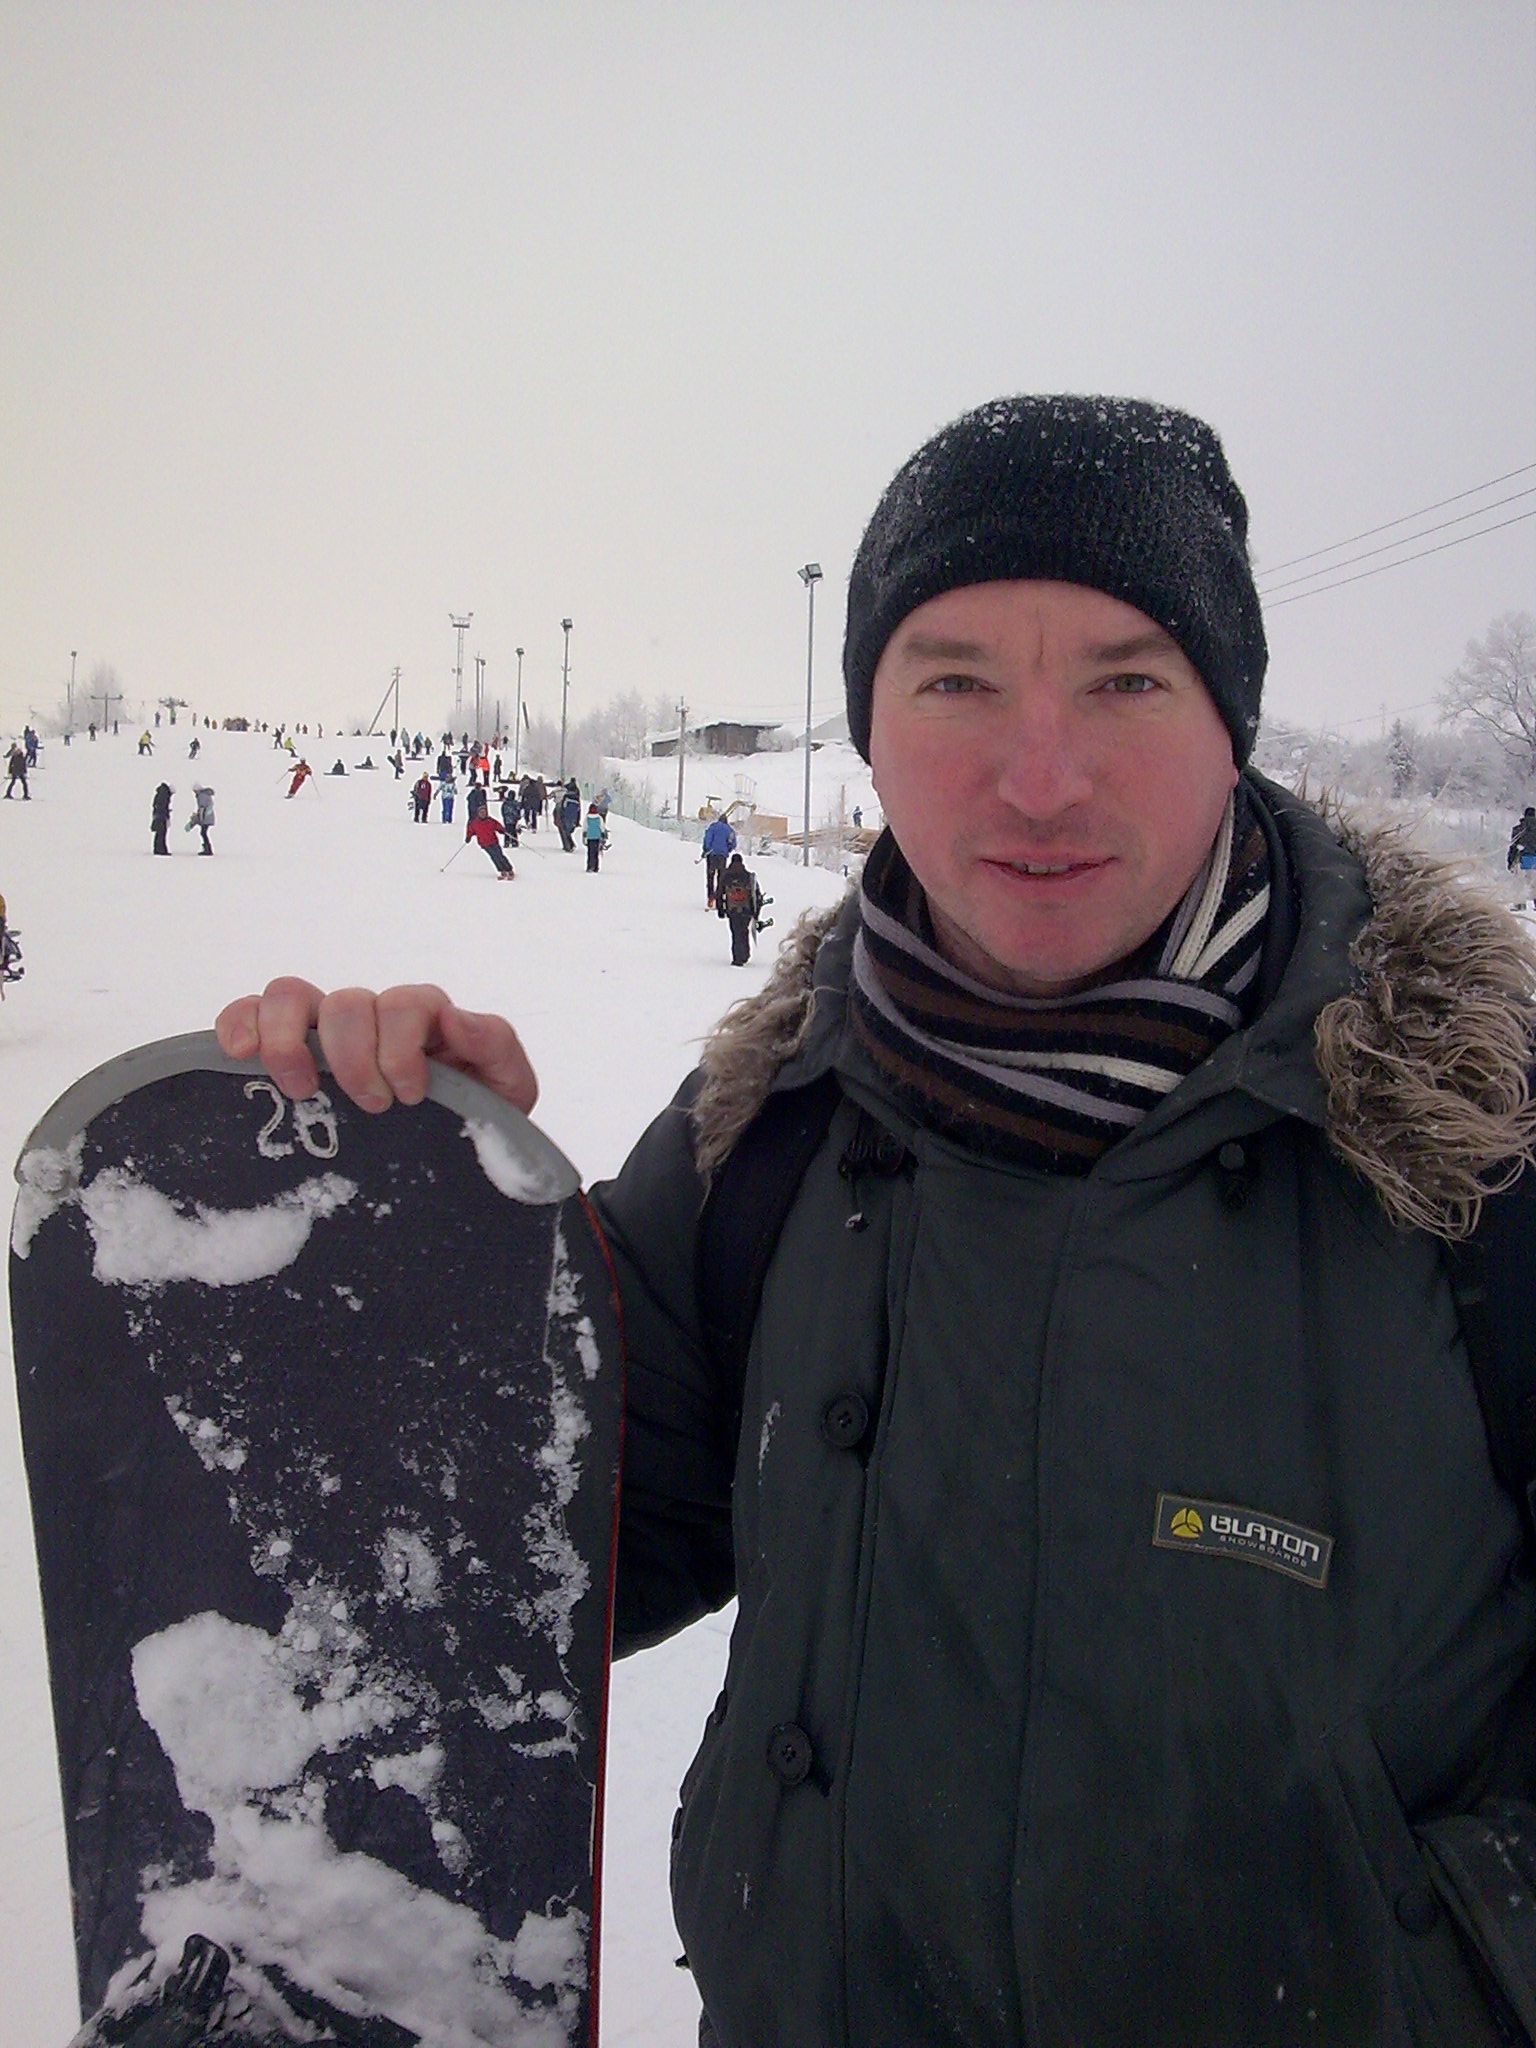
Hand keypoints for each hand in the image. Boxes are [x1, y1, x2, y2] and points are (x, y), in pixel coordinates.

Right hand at [215, 977, 538, 1115]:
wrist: (449, 1166)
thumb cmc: (475, 1126)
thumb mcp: (507, 1091)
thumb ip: (495, 1048)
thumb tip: (458, 1019)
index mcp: (426, 1022)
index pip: (407, 1001)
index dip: (401, 1045)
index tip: (407, 1097)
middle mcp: (373, 1019)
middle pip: (348, 1002)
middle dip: (354, 1056)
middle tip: (369, 1106)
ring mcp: (325, 1033)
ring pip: (291, 996)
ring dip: (290, 1039)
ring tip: (304, 1090)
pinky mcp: (286, 1052)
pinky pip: (249, 1014)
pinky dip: (239, 1024)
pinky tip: (240, 1056)